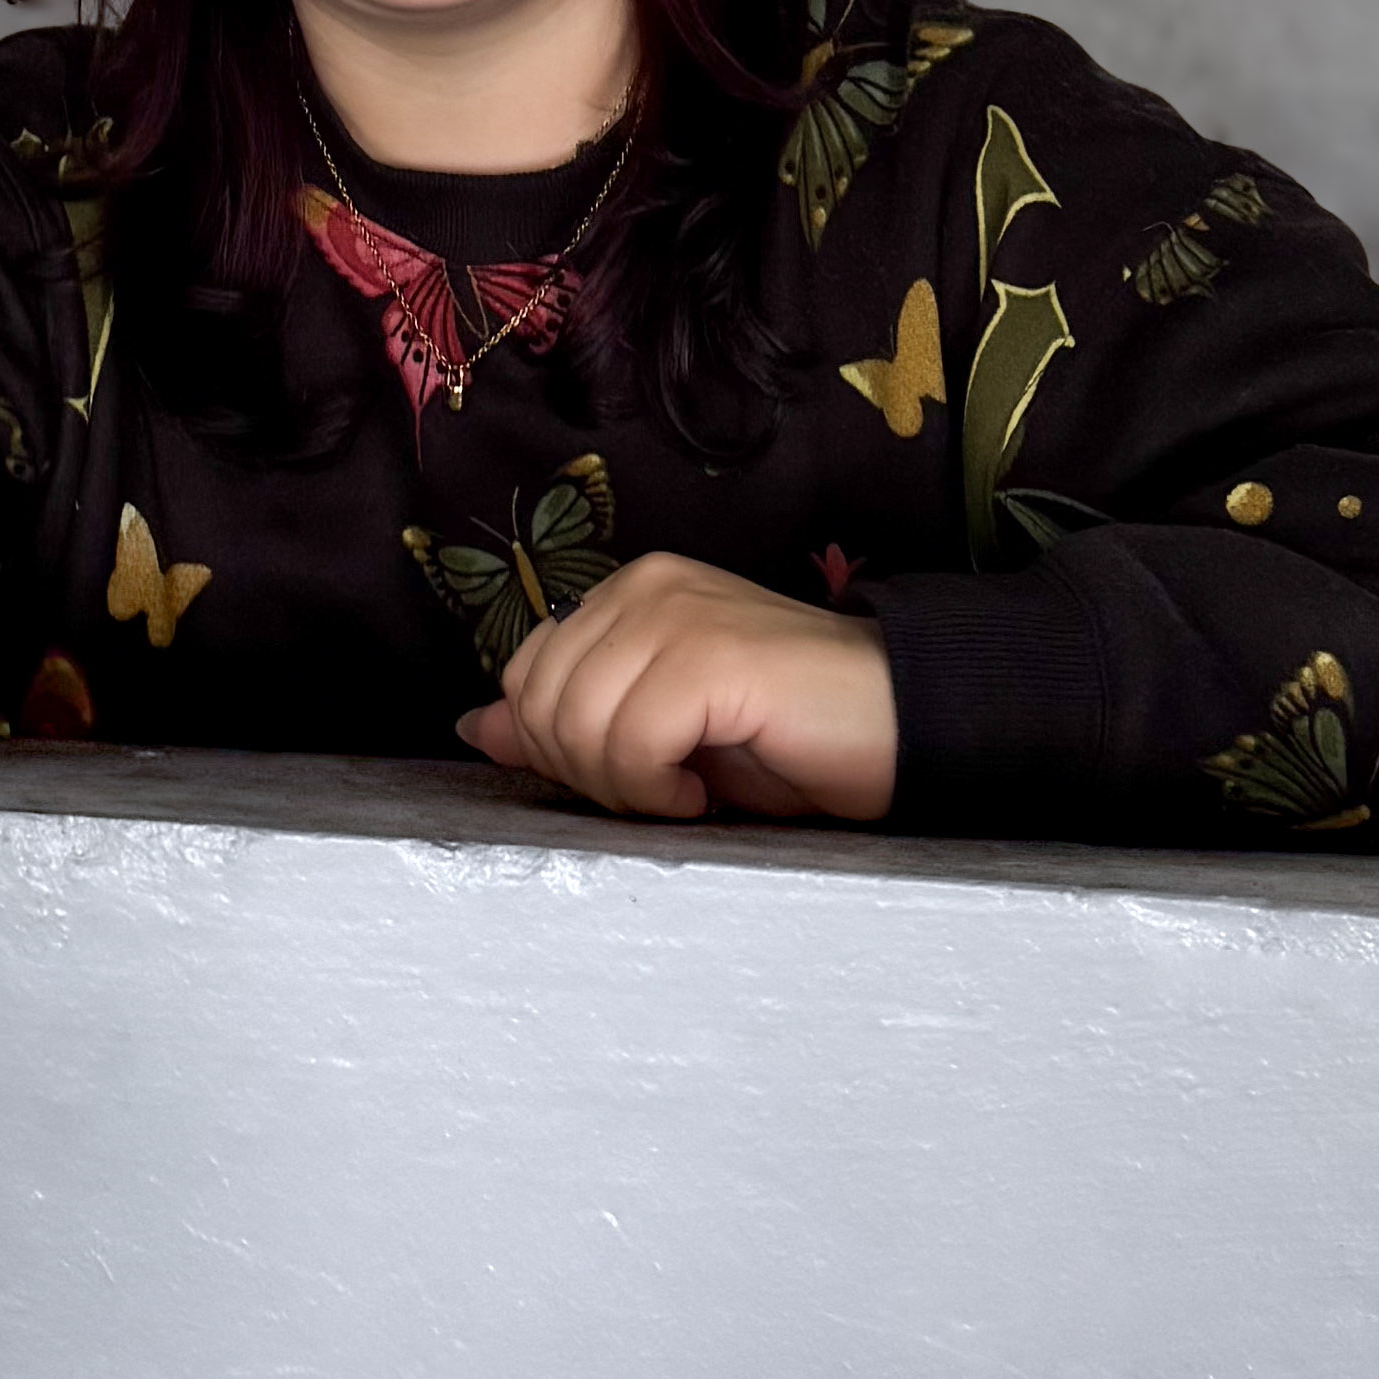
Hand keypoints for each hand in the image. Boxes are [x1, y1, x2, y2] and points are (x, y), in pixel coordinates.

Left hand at [455, 554, 897, 823]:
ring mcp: (677, 612)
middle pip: (539, 703)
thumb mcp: (658, 736)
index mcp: (625, 594)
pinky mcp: (710, 653)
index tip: (631, 778)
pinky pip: (629, 739)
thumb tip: (477, 727)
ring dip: (622, 788)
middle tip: (660, 790)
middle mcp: (644, 586)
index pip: (525, 677)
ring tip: (685, 790)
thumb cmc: (784, 739)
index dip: (559, 751)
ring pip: (575, 723)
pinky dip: (655, 788)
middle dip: (586, 774)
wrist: (901, 727)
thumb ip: (570, 723)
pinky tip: (700, 792)